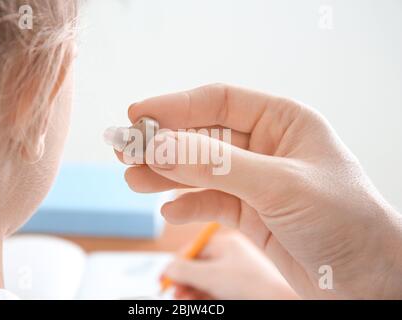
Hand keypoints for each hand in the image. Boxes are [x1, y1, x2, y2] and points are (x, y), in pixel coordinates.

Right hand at [120, 84, 401, 298]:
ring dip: (166, 175)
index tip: (138, 115)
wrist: (369, 279)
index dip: (175, 106)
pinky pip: (209, 202)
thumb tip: (161, 146)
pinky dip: (187, 206)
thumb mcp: (279, 184)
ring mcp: (254, 181)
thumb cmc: (345, 219)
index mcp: (282, 121)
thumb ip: (217, 165)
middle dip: (164, 144)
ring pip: (200, 170)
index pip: (218, 102)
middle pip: (202, 136)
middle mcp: (265, 147)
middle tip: (125, 150)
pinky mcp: (249, 212)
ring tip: (135, 180)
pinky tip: (169, 212)